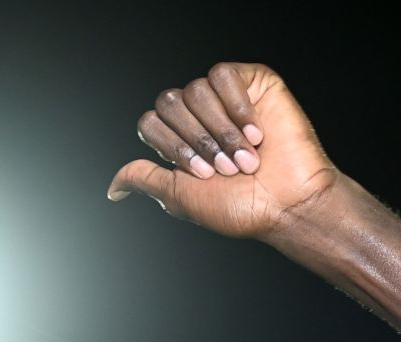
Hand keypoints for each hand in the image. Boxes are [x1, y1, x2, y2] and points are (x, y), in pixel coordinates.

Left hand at [108, 63, 337, 238]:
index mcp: (180, 140)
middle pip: (168, 102)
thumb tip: (113, 189)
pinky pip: (224, 75)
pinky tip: (257, 132)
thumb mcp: (181, 198)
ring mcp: (226, 98)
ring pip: (196, 90)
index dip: (173, 147)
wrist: (288, 204)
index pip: (150, 122)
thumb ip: (146, 180)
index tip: (203, 175)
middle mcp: (200, 116)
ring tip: (246, 157)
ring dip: (221, 131)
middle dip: (196, 140)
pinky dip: (237, 106)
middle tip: (226, 169)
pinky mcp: (254, 83)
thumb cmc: (242, 207)